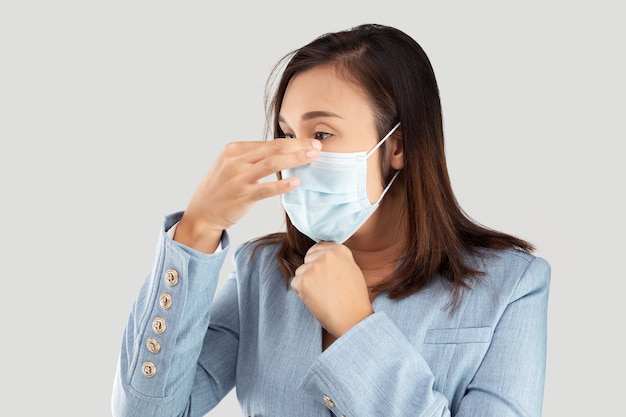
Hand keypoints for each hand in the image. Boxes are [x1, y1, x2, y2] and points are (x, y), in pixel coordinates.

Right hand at [175, 138, 320, 252]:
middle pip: (273, 148)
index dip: (292, 142)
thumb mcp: (231, 166)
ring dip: (295, 159)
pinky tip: (296, 182)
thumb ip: (252, 158)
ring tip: (313, 158)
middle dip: (298, 145)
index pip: (269, 143)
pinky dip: (282, 184)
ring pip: (272, 163)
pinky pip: (265, 188)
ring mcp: (238, 178)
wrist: (201, 213)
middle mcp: (235, 160)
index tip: (310, 142)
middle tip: (318, 146)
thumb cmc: (220, 190)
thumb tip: (283, 152)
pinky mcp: (242, 196)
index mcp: (234, 150)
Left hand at [291, 242, 373, 337]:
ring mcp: (314, 267)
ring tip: (323, 294)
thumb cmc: (354, 298)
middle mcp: (326, 255)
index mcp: (340, 250)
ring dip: (307, 282)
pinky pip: (295, 283)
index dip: (319, 261)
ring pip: (300, 271)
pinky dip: (302, 293)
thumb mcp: (351, 269)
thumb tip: (322, 255)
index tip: (325, 273)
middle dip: (312, 271)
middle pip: (308, 258)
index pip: (319, 247)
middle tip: (325, 287)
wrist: (352, 319)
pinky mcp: (303, 280)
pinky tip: (317, 300)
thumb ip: (337, 259)